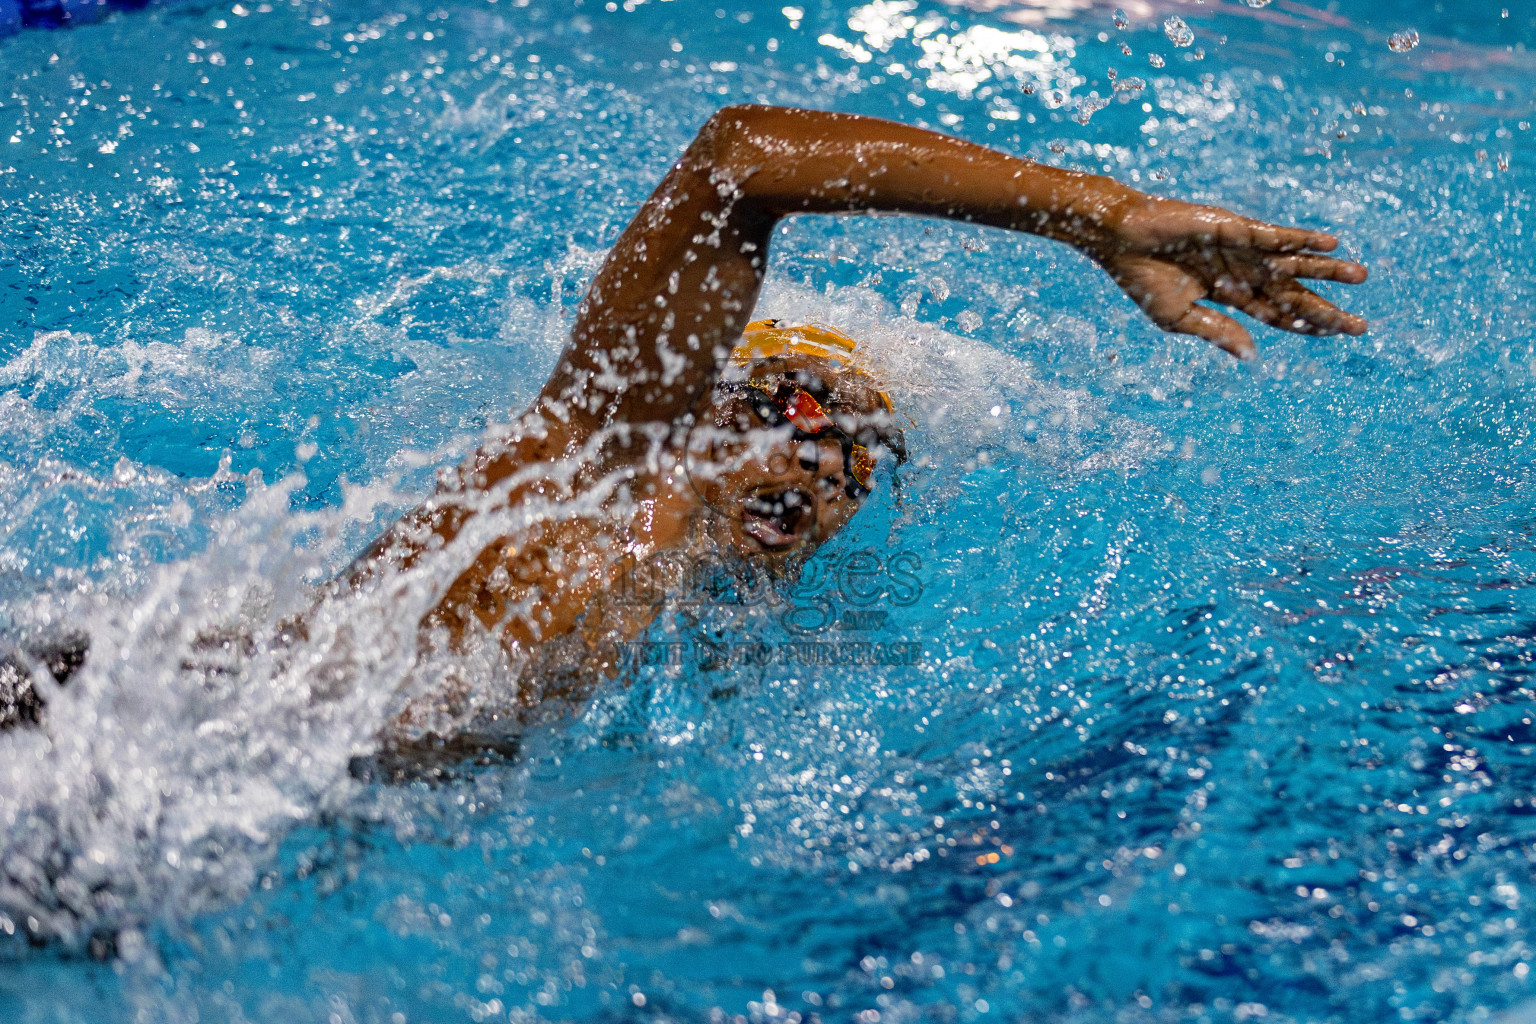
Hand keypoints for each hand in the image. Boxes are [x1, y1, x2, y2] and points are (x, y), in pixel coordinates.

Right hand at [1087, 195, 1368, 359]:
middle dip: (1326, 308)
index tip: (1336, 335)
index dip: (1305, 326)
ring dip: (1326, 271)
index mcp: (1228, 295)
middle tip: (1361, 325)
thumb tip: (1252, 355)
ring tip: (1361, 276)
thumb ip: (1217, 332)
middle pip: (1292, 294)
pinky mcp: (1235, 229)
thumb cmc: (1142, 279)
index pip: (1276, 314)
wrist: (1121, 240)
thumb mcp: (1179, 316)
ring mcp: (1241, 249)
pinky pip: (1275, 236)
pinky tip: (1329, 243)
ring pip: (1292, 264)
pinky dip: (1302, 239)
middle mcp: (1242, 272)